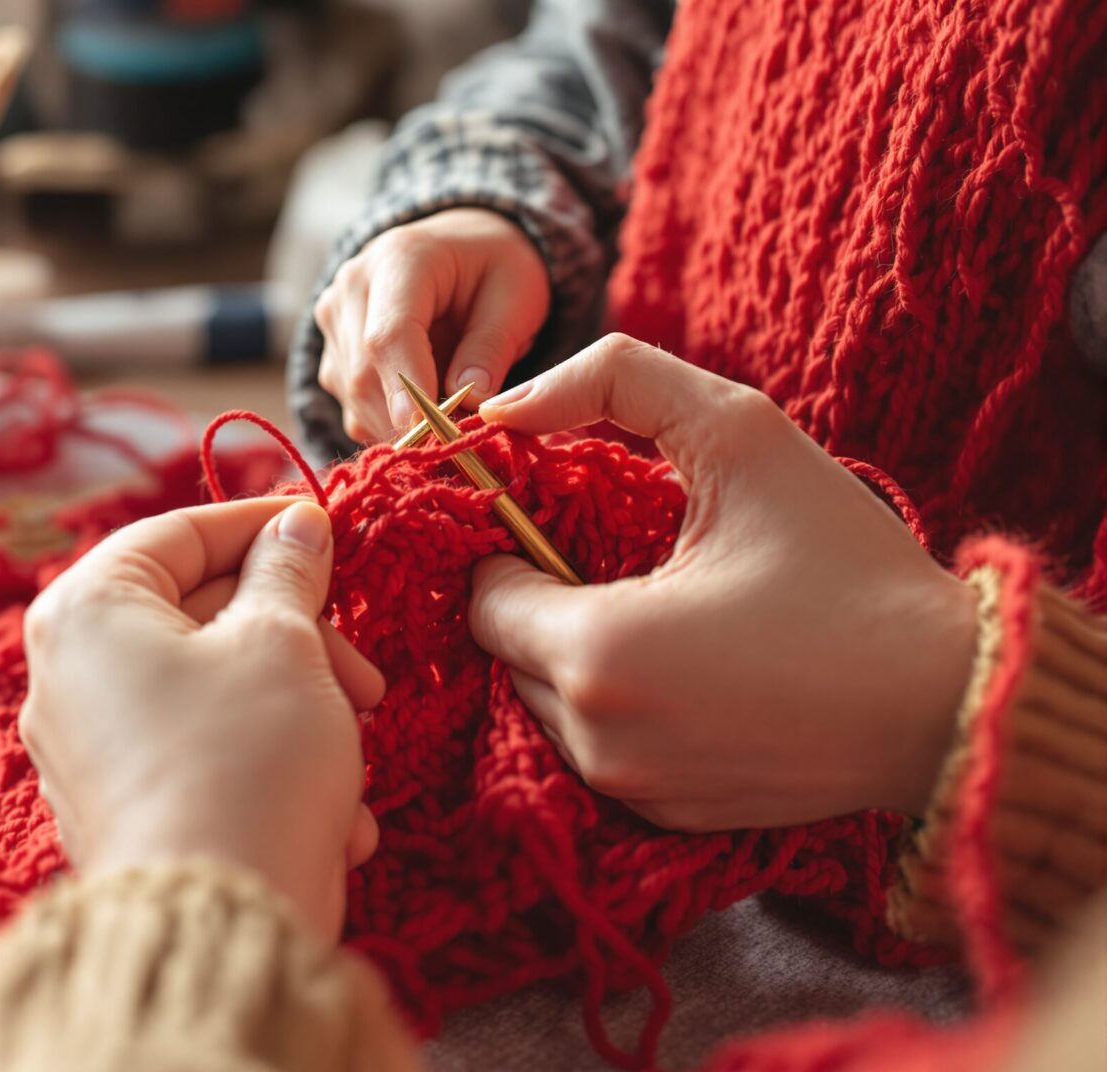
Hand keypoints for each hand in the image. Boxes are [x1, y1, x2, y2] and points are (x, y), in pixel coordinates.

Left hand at [20, 498, 385, 937]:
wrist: (217, 918)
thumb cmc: (244, 762)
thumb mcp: (281, 644)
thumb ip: (288, 573)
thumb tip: (297, 527)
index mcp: (85, 611)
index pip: (177, 534)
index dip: (260, 526)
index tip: (323, 529)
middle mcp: (67, 675)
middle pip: (197, 616)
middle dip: (296, 641)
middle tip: (365, 678)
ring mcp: (89, 749)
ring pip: (211, 690)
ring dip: (297, 710)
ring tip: (351, 755)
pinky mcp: (122, 810)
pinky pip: (202, 756)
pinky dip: (267, 768)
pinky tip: (333, 817)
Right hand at [315, 207, 549, 443]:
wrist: (459, 252)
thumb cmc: (494, 270)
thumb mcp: (516, 297)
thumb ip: (492, 346)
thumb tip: (470, 399)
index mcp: (400, 259)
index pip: (388, 334)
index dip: (406, 388)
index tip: (432, 430)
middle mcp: (351, 287)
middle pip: (363, 372)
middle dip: (408, 419)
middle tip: (459, 443)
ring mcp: (334, 322)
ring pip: (354, 397)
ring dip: (400, 425)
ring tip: (450, 420)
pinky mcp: (332, 355)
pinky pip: (353, 407)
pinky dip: (389, 423)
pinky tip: (425, 413)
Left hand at [467, 335, 977, 830]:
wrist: (951, 700)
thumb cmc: (850, 566)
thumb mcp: (741, 433)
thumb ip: (613, 382)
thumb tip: (500, 408)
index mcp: (598, 651)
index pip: (482, 594)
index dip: (512, 544)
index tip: (564, 516)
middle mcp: (597, 737)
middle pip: (505, 650)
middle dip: (543, 596)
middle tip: (622, 556)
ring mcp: (629, 788)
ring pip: (543, 700)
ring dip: (577, 650)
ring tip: (664, 607)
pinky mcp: (664, 817)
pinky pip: (597, 746)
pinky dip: (619, 703)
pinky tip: (689, 665)